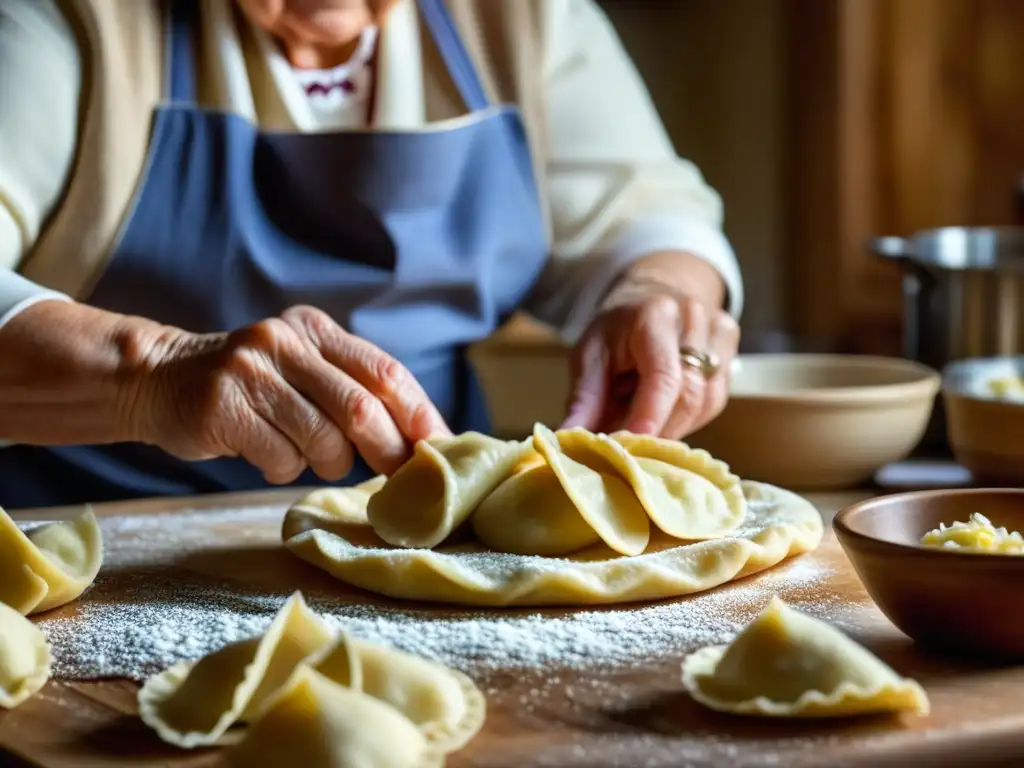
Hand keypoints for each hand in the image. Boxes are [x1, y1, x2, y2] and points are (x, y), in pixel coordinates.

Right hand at [127, 305, 450, 483]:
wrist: (160, 379)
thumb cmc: (252, 387)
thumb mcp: (303, 368)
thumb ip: (353, 389)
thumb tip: (421, 436)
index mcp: (316, 330)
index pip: (384, 372)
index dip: (418, 413)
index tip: (440, 445)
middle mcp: (286, 341)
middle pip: (361, 409)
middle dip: (387, 450)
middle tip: (396, 475)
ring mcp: (251, 371)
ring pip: (323, 441)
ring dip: (326, 462)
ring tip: (305, 452)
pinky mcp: (223, 406)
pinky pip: (280, 457)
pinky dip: (283, 467)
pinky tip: (265, 452)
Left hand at [561, 279, 739, 438]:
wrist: (653, 295)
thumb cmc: (617, 330)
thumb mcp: (589, 355)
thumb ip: (584, 399)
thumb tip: (569, 442)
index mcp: (654, 316)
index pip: (663, 375)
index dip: (651, 416)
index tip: (633, 446)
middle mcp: (694, 320)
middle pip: (689, 394)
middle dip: (658, 429)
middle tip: (629, 449)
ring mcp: (718, 333)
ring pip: (706, 402)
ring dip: (674, 427)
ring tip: (644, 428)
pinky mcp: (731, 350)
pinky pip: (716, 401)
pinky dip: (689, 418)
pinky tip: (666, 415)